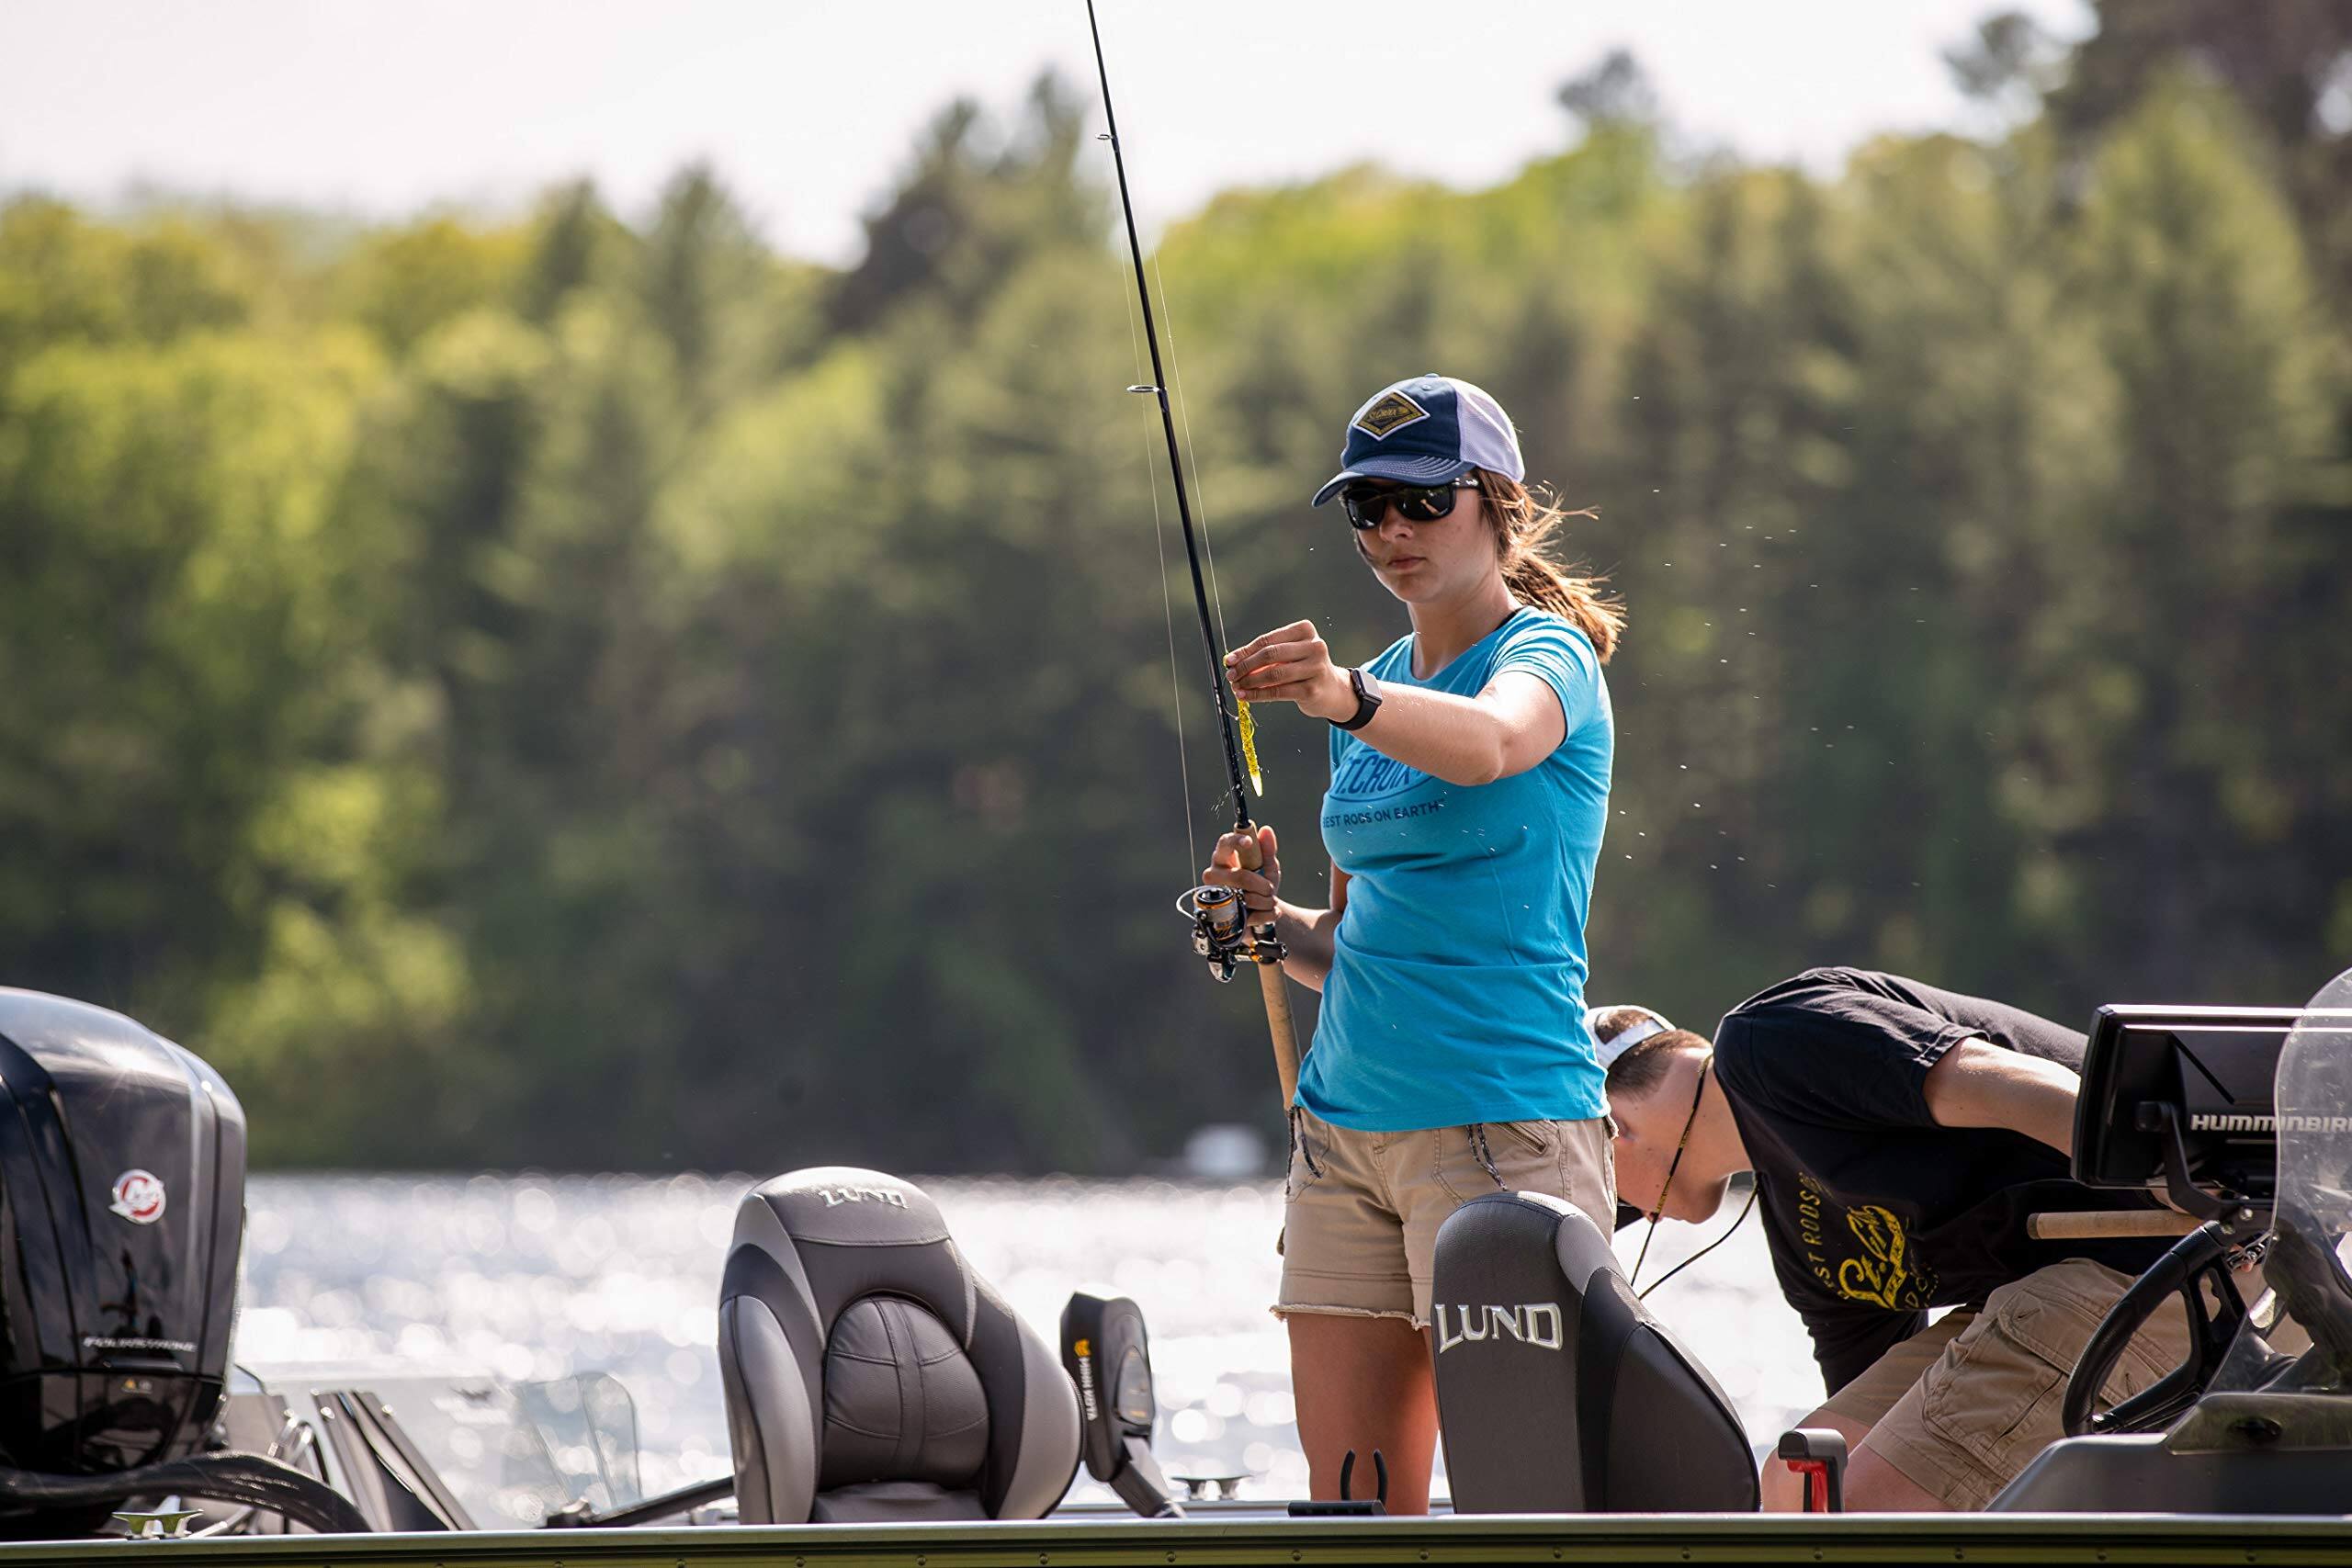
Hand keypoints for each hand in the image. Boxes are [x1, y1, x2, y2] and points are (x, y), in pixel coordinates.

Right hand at [1200, 825, 1280, 916]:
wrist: (1263, 913)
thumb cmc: (1260, 884)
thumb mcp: (1267, 866)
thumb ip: (1267, 850)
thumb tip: (1266, 830)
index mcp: (1223, 859)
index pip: (1224, 844)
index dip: (1235, 841)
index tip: (1249, 842)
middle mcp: (1215, 876)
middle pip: (1239, 876)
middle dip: (1261, 884)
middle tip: (1269, 888)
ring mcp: (1217, 899)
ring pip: (1248, 898)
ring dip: (1267, 901)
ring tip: (1269, 901)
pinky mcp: (1224, 919)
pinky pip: (1253, 916)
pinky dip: (1267, 915)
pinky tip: (1266, 914)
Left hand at [1225, 621, 1353, 721]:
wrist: (1333, 690)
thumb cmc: (1305, 668)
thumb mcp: (1290, 654)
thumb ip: (1266, 654)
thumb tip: (1234, 661)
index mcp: (1305, 631)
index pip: (1268, 640)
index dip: (1246, 651)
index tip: (1230, 660)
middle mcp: (1314, 646)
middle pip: (1270, 655)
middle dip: (1246, 666)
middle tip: (1231, 675)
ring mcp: (1315, 668)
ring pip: (1273, 674)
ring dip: (1250, 681)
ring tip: (1237, 686)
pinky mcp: (1312, 690)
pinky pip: (1278, 692)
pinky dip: (1258, 695)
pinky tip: (1246, 696)